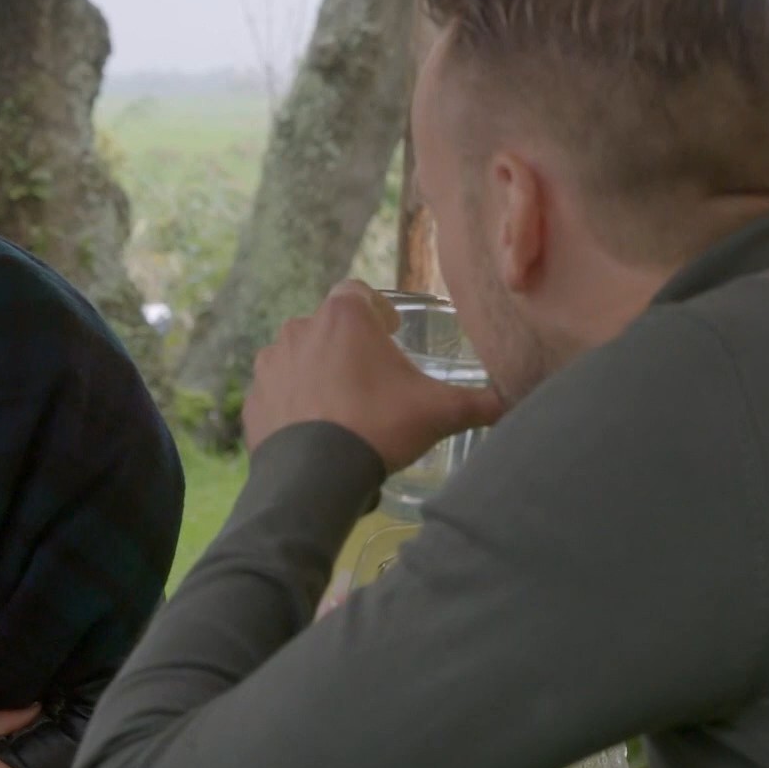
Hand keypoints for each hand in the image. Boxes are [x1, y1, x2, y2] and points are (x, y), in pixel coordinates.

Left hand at [241, 280, 506, 473]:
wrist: (314, 476)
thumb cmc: (379, 427)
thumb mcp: (438, 413)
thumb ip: (479, 402)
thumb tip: (515, 399)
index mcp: (344, 316)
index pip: (357, 291)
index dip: (375, 309)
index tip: (390, 334)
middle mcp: (300, 328)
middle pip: (328, 325)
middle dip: (348, 345)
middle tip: (371, 379)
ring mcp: (270, 362)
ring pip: (298, 356)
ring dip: (317, 371)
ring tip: (342, 406)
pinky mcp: (253, 397)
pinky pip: (276, 391)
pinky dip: (293, 402)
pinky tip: (314, 428)